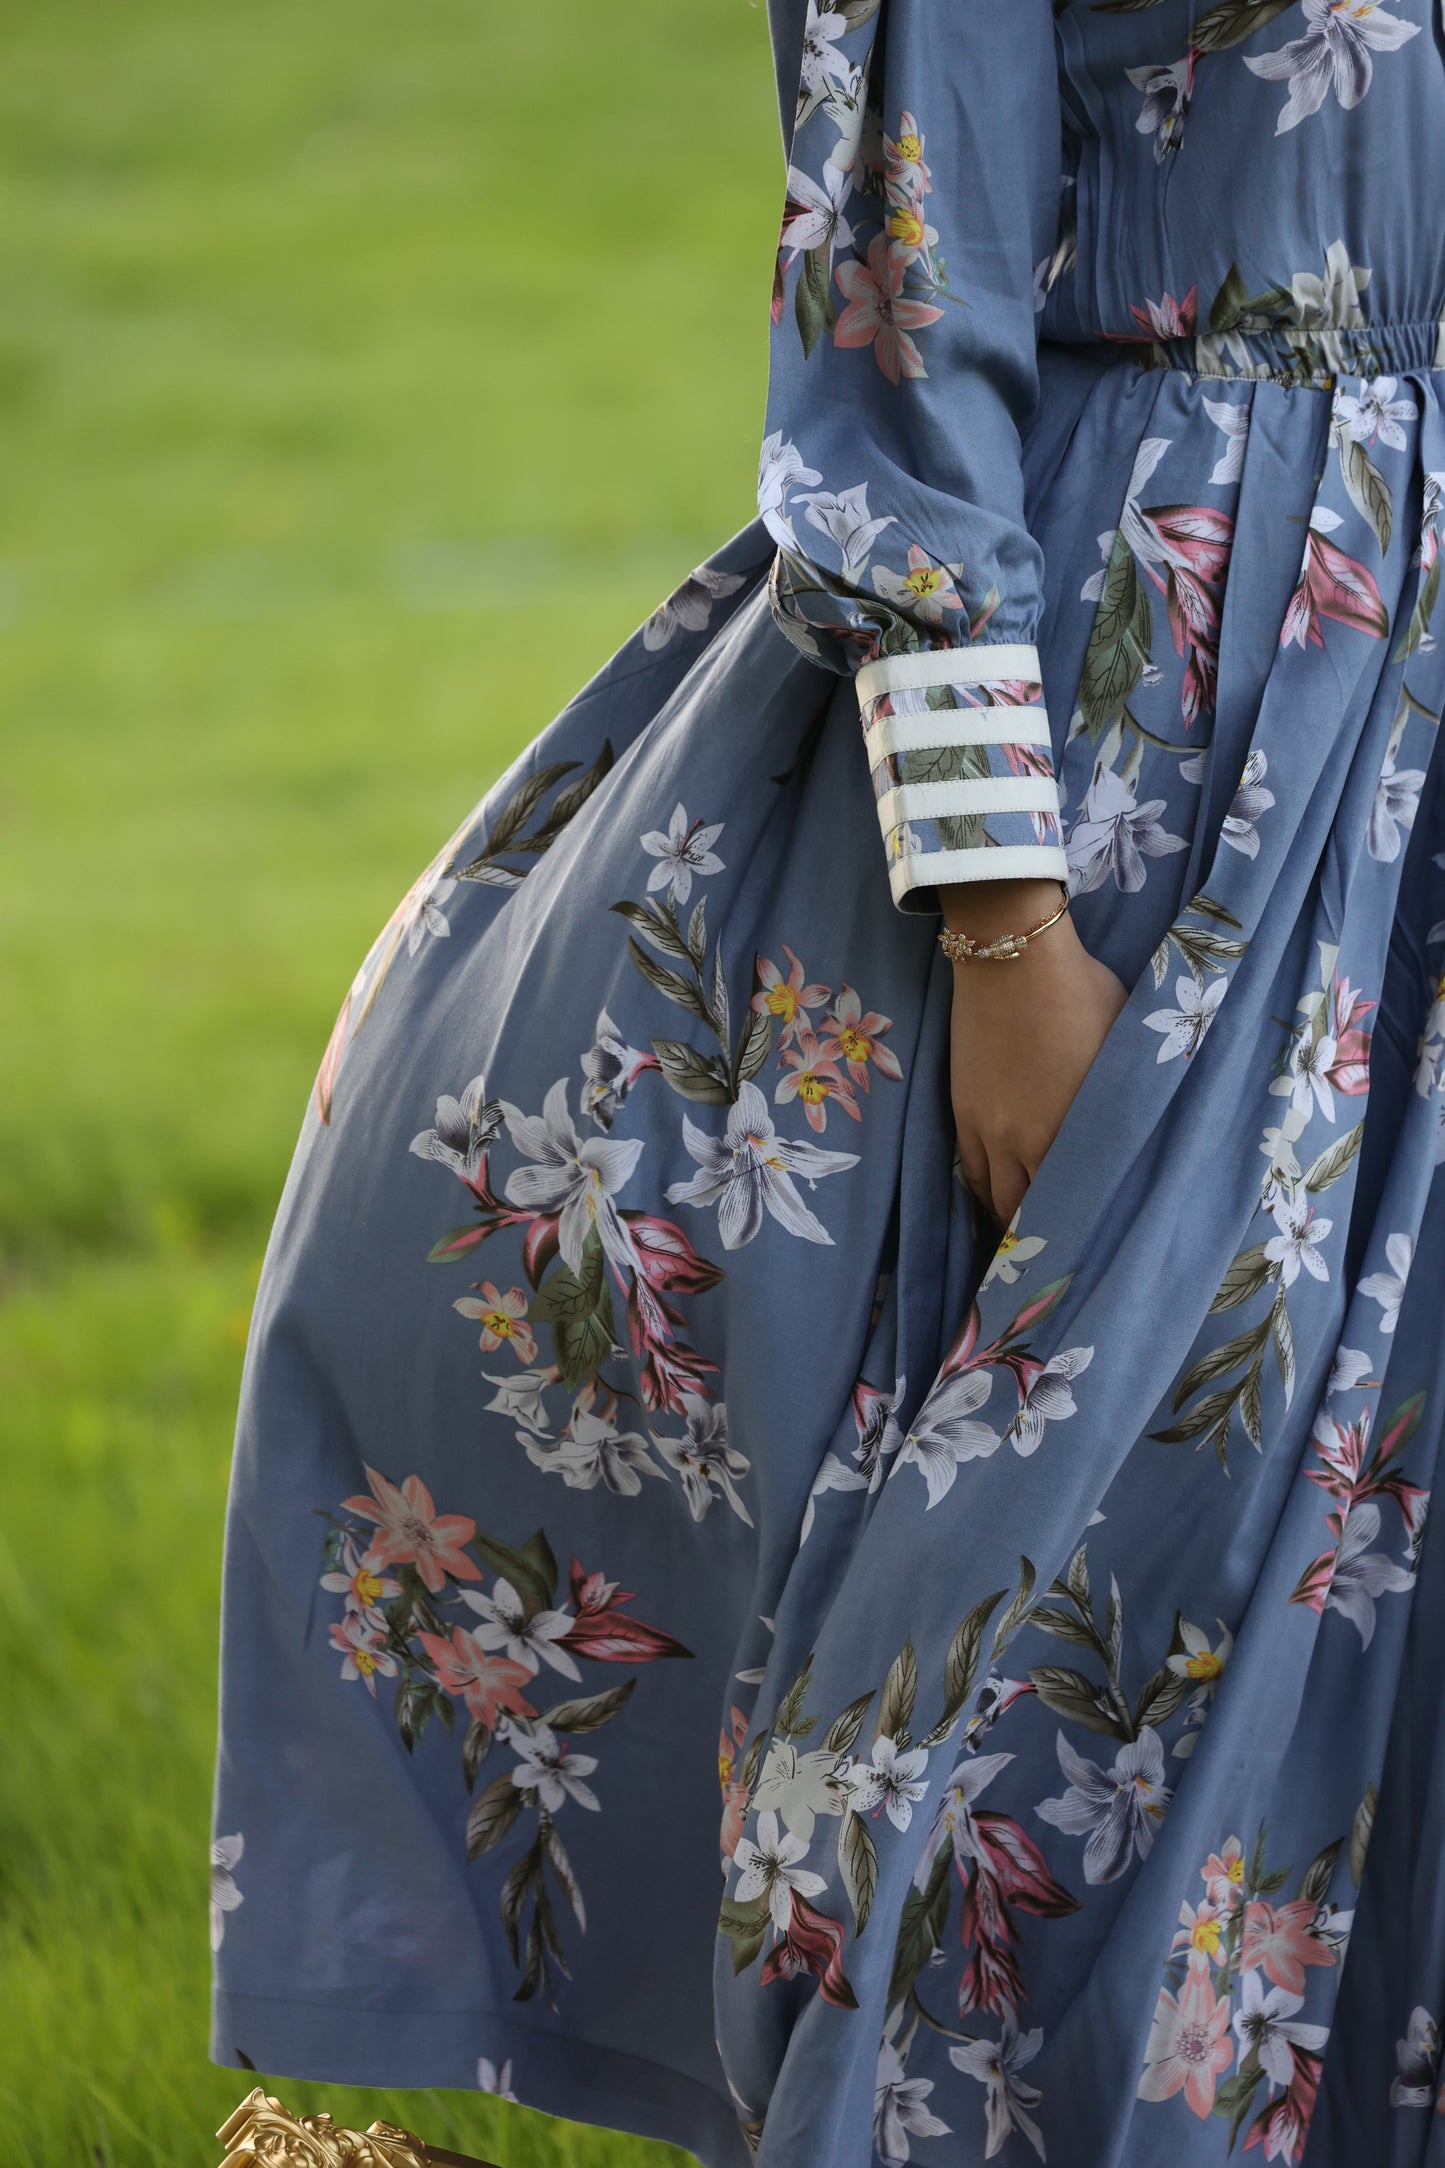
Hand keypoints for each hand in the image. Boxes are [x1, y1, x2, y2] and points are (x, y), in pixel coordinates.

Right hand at [941, 879, 1127, 1227]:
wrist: (1011, 955)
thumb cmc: (1082, 993)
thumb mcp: (1123, 1047)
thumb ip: (1129, 1099)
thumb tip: (1149, 1127)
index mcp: (1070, 1130)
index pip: (1075, 1204)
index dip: (1084, 1234)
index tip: (1096, 1254)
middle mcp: (1023, 1141)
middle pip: (1027, 1215)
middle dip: (1042, 1241)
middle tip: (1061, 1262)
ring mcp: (986, 1128)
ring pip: (994, 1198)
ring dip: (1009, 1222)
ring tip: (1025, 1242)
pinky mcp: (962, 1110)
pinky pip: (971, 1170)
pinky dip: (984, 1194)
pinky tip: (996, 1202)